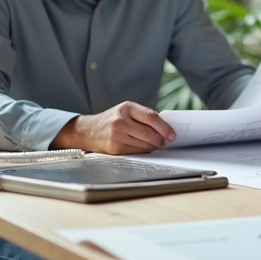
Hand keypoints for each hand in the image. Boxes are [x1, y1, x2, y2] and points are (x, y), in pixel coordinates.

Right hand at [52, 102, 175, 154]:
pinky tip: (145, 147)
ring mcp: (116, 135)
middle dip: (161, 139)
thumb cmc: (112, 119)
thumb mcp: (126, 111)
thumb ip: (144, 116)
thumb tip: (165, 127)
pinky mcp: (115, 148)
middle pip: (149, 133)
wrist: (88, 130)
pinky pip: (137, 151)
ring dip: (153, 146)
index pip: (151, 117)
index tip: (172, 134)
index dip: (165, 127)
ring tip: (155, 144)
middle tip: (165, 141)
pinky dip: (144, 151)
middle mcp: (120, 120)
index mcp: (127, 108)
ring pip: (144, 144)